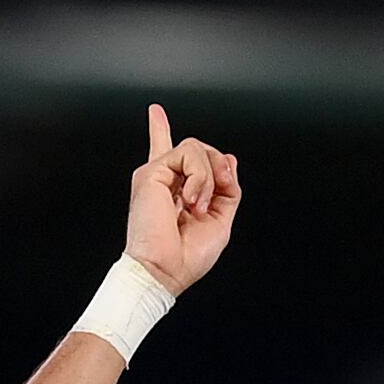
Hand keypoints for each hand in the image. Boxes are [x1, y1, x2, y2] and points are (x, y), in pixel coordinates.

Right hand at [124, 103, 241, 297]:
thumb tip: (230, 160)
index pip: (171, 157)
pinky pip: (189, 153)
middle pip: (198, 150)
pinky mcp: (153, 172)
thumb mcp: (220, 220)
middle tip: (220, 194)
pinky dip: (200, 177)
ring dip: (210, 177)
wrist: (165, 270)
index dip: (160, 130)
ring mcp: (157, 174)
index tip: (155, 113)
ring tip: (199, 205)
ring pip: (197, 148)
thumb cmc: (185, 256)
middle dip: (219, 168)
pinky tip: (192, 199)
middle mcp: (163, 180)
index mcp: (174, 192)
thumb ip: (226, 189)